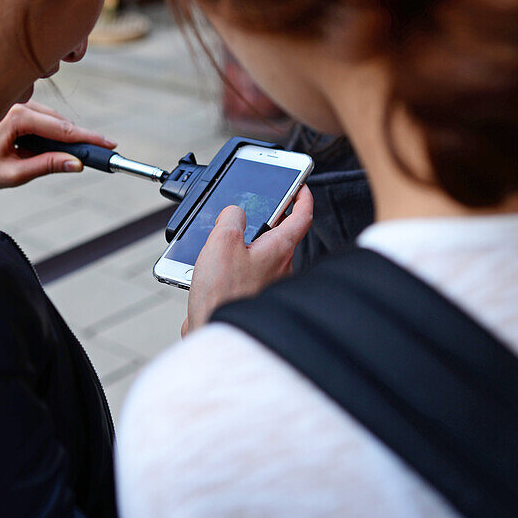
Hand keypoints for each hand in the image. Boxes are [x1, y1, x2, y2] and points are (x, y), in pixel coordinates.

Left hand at [0, 100, 115, 193]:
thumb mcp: (14, 174)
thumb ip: (47, 166)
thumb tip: (76, 163)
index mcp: (16, 116)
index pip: (62, 129)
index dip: (89, 138)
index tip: (109, 144)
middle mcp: (16, 104)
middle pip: (59, 122)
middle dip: (78, 138)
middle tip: (100, 154)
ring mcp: (13, 105)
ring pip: (51, 119)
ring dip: (62, 136)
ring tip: (72, 156)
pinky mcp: (11, 109)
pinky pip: (40, 118)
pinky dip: (50, 132)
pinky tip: (50, 146)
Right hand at [182, 186, 313, 336]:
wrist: (214, 332)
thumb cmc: (223, 294)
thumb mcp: (222, 242)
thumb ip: (231, 218)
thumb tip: (234, 213)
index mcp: (279, 249)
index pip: (302, 216)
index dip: (303, 196)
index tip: (301, 186)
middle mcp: (280, 267)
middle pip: (280, 234)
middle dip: (268, 220)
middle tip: (256, 208)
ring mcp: (267, 284)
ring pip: (262, 254)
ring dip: (246, 244)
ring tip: (221, 240)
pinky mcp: (252, 296)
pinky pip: (248, 272)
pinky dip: (235, 264)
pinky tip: (214, 267)